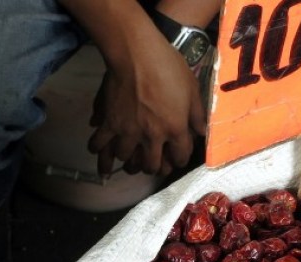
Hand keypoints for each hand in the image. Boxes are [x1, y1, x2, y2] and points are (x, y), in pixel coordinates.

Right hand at [87, 38, 207, 177]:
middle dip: (153, 167)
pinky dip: (99, 152)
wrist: (136, 54)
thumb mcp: (192, 88)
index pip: (180, 157)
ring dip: (128, 162)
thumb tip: (201, 133)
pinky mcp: (110, 124)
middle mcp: (152, 137)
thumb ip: (198, 114)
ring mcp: (129, 132)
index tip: (176, 158)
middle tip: (151, 162)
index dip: (179, 160)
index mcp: (175, 128)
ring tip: (129, 159)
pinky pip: (100, 146)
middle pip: (151, 166)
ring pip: (126, 160)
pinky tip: (100, 152)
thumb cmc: (168, 67)